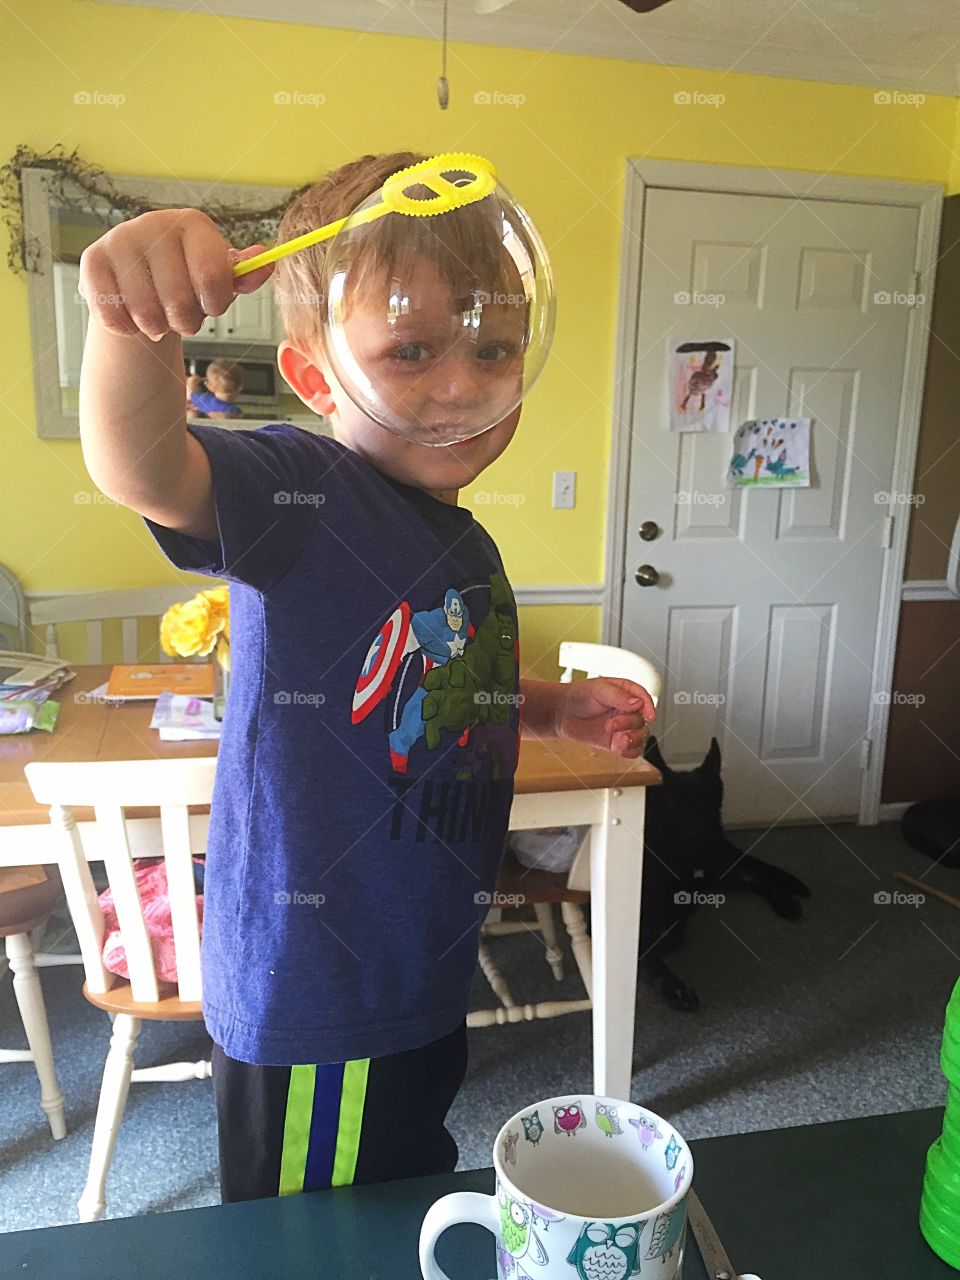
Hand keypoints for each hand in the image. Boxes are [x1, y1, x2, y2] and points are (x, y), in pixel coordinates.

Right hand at [79, 209, 273, 341]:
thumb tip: (266, 260)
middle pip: (179, 301)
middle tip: (182, 317)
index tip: (212, 306)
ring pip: (146, 312)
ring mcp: (121, 239)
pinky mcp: (93, 260)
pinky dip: (126, 328)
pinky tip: (131, 317)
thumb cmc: (188, 279)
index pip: (212, 277)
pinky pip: (112, 313)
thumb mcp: (221, 278)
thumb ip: (245, 275)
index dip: (214, 305)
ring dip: (156, 328)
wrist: (141, 281)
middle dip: (186, 322)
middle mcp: (155, 223)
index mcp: (194, 225)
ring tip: (158, 317)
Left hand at [554, 677, 655, 757]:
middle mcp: (627, 710)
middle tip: (611, 725)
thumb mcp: (598, 689)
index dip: (649, 707)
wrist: (561, 713)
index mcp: (626, 693)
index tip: (649, 716)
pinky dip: (630, 751)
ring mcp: (623, 727)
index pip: (644, 699)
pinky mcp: (616, 742)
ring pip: (641, 736)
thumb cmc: (579, 696)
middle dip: (629, 724)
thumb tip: (638, 703)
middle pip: (641, 720)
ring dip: (634, 740)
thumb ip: (618, 696)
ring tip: (620, 741)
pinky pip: (632, 750)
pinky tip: (620, 749)